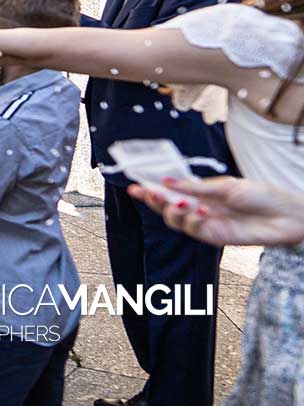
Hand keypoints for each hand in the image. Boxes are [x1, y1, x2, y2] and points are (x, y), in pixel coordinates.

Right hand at [130, 176, 303, 247]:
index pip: (171, 191)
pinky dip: (191, 220)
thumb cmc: (260, 195)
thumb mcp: (225, 186)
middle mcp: (201, 208)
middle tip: (146, 193)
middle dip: (153, 201)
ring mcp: (207, 224)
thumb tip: (166, 182)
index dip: (152, 189)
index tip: (134, 185)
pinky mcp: (216, 237)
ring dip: (173, 211)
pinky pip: (194, 231)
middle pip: (168, 207)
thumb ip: (195, 188)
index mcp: (202, 193)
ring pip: (176, 221)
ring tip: (182, 203)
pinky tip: (199, 211)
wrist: (286, 215)